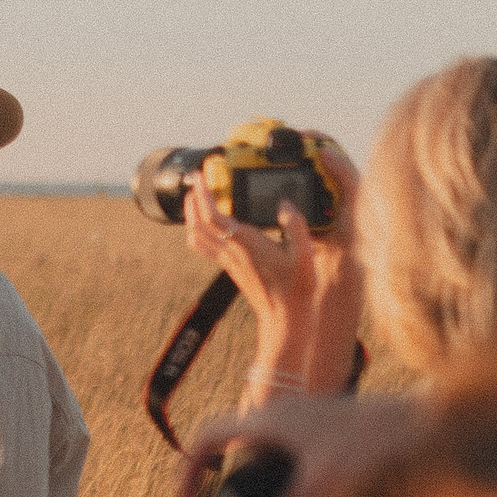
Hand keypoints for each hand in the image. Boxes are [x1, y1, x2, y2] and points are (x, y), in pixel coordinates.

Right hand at [176, 393, 426, 496]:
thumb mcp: (330, 484)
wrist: (427, 419)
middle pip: (230, 444)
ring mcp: (304, 419)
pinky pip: (284, 453)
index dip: (187, 468)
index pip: (206, 436)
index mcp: (269, 420)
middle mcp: (282, 414)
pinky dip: (275, 477)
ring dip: (248, 478)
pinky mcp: (326, 430)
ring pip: (259, 449)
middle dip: (216, 477)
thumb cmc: (376, 441)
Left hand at [181, 134, 364, 401]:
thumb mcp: (305, 255)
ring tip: (196, 199)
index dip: (201, 194)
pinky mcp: (229, 269)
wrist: (285, 320)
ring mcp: (227, 262)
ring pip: (196, 236)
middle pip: (197, 224)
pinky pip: (204, 248)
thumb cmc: (297, 289)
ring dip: (191, 216)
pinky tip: (209, 225)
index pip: (212, 216)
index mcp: (245, 244)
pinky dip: (199, 231)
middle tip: (193, 181)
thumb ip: (296, 226)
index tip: (197, 176)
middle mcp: (230, 252)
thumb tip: (284, 203)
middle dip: (191, 200)